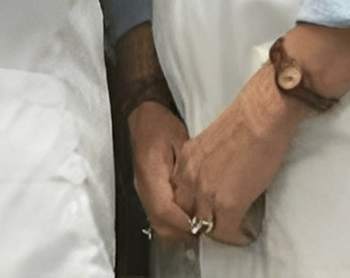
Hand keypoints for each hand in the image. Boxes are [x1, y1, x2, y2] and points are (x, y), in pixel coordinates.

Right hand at [127, 101, 196, 249]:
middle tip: (206, 229)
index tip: (203, 225)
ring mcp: (143, 192)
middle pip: (160, 225)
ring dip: (179, 230)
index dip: (183, 222)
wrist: (142, 117)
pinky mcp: (148, 193)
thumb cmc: (161, 125)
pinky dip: (174, 223)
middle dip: (183, 233)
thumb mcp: (180, 141)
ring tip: (201, 225)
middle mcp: (144, 188)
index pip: (163, 209)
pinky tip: (190, 217)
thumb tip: (202, 196)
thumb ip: (188, 169)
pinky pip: (159, 217)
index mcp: (151, 173)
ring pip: (158, 225)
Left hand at [171, 66, 301, 246]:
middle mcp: (190, 176)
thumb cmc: (247, 121)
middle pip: (186, 213)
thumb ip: (208, 162)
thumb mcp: (213, 142)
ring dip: (220, 232)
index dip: (192, 206)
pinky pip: (226, 232)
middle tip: (218, 226)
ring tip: (234, 232)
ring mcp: (207, 191)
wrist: (261, 115)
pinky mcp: (228, 203)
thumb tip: (220, 178)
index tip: (206, 210)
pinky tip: (246, 234)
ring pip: (204, 226)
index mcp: (186, 159)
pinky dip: (237, 237)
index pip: (178, 193)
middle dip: (201, 222)